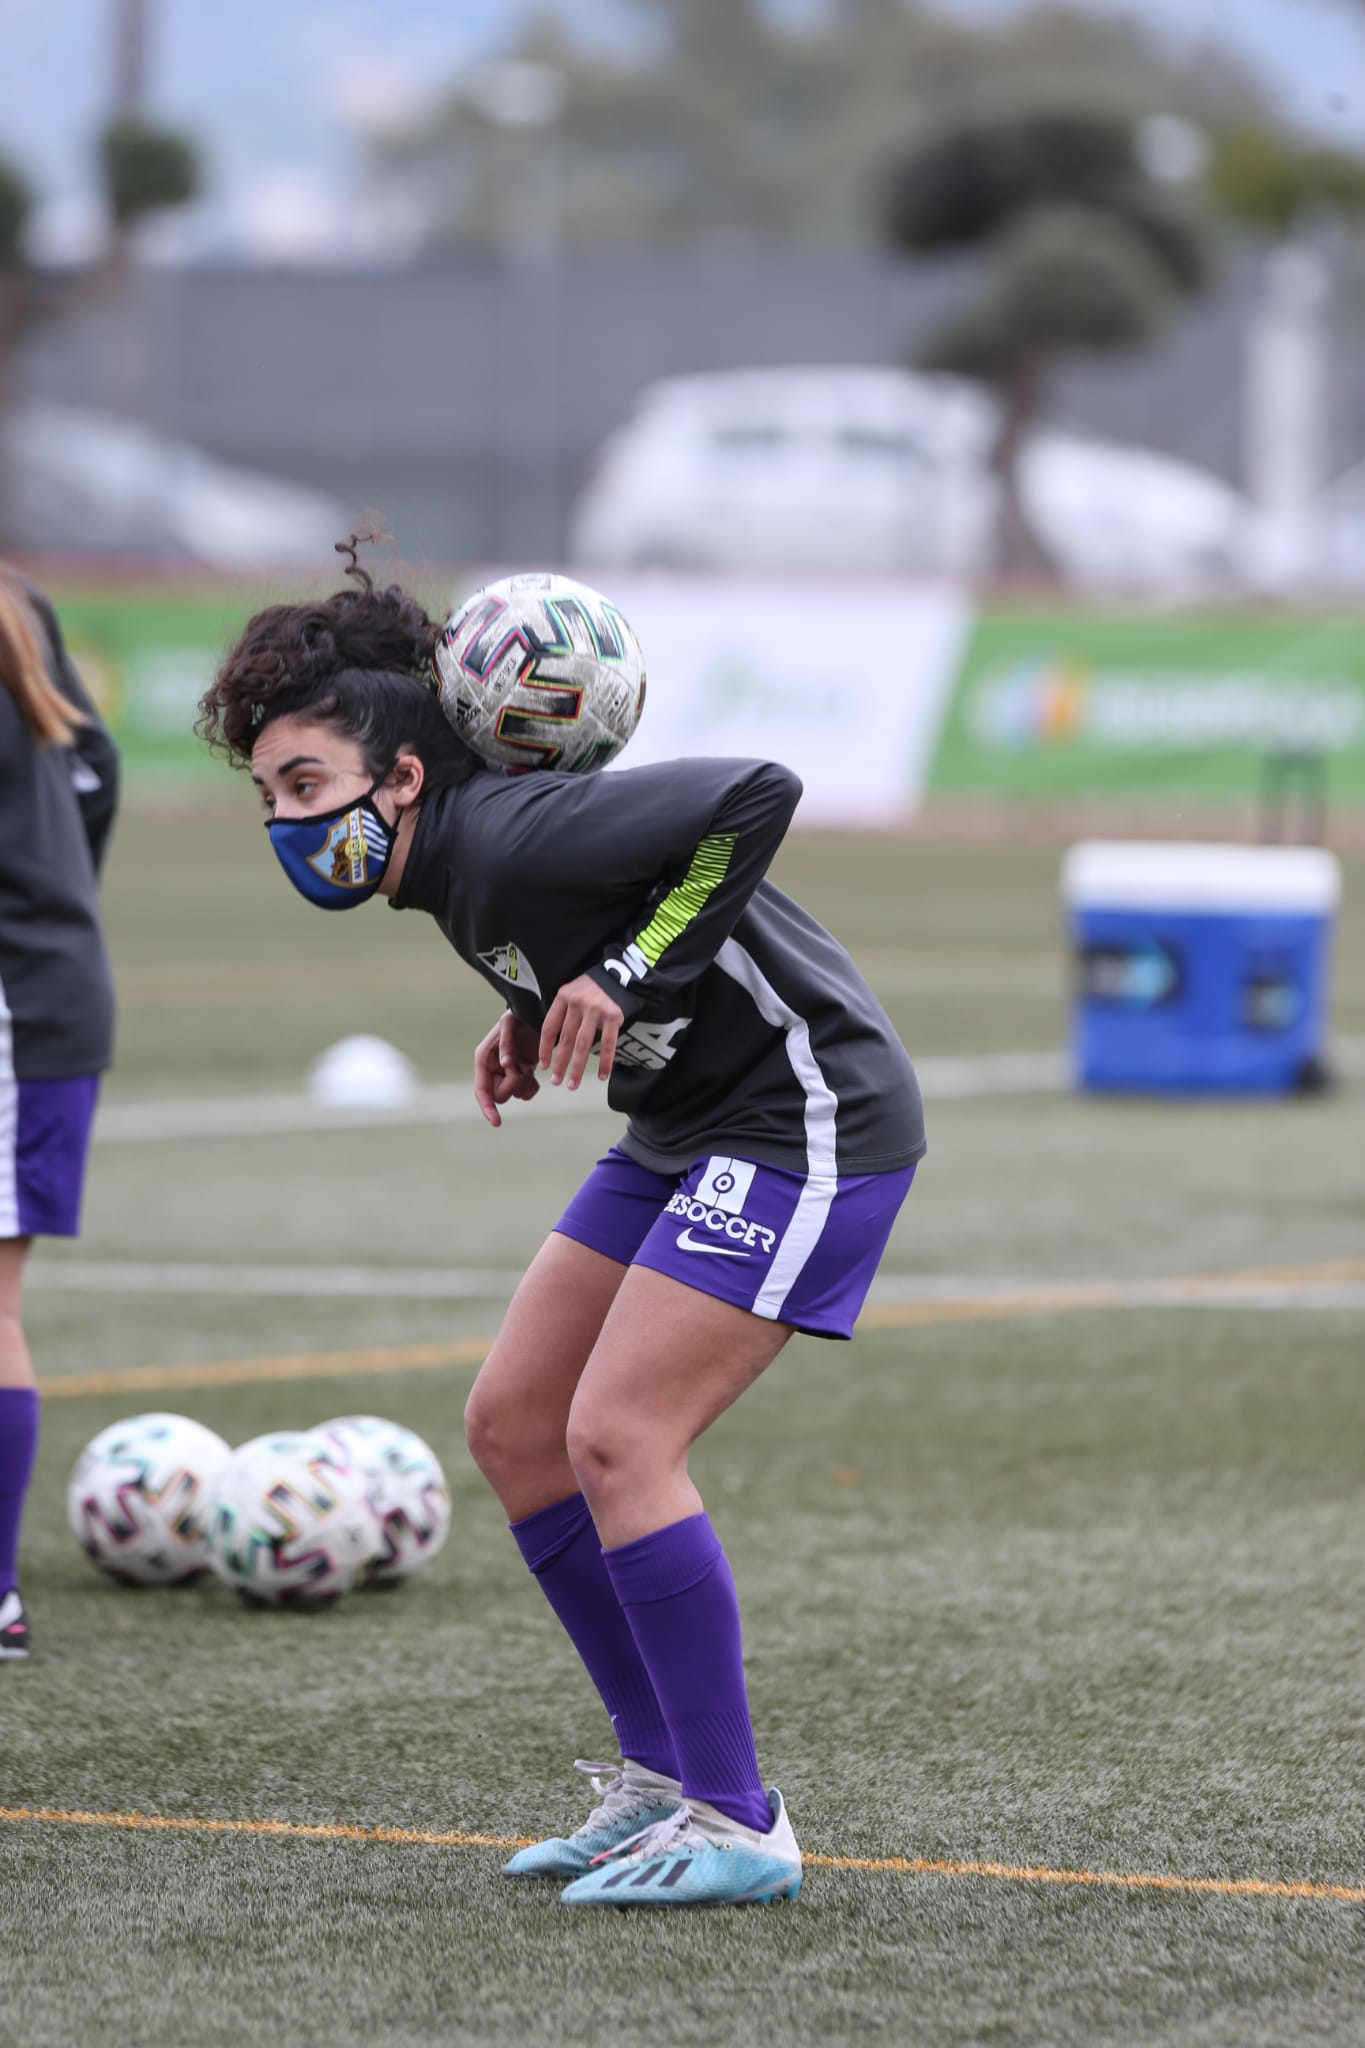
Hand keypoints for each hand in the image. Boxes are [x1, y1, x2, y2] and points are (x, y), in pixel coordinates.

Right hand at [473, 1011, 540, 1127]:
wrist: (535, 1015)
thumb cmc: (518, 1016)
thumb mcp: (509, 1024)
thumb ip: (505, 1044)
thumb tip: (504, 1065)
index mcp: (484, 1060)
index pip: (482, 1091)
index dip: (487, 1108)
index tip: (497, 1122)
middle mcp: (493, 1070)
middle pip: (501, 1095)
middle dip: (514, 1083)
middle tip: (522, 1066)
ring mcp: (507, 1075)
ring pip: (515, 1094)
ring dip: (525, 1082)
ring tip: (527, 1063)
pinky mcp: (521, 1076)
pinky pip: (526, 1093)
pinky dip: (532, 1085)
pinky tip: (533, 1071)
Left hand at [538, 974, 625, 1090]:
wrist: (621, 974)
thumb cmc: (593, 987)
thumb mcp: (572, 991)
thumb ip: (563, 1011)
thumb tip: (551, 1042)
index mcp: (563, 997)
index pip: (549, 1027)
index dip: (545, 1048)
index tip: (544, 1065)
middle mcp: (578, 1003)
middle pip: (566, 1039)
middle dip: (560, 1063)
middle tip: (556, 1081)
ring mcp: (596, 1009)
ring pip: (583, 1045)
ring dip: (577, 1068)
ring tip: (572, 1084)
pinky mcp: (613, 1016)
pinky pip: (607, 1044)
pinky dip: (605, 1062)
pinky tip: (601, 1075)